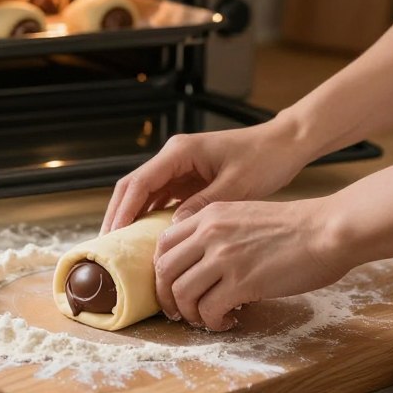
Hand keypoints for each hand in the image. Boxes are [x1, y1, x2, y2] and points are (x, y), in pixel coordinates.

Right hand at [101, 119, 308, 234]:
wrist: (285, 144)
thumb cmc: (265, 159)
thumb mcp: (236, 185)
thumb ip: (204, 205)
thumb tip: (175, 229)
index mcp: (180, 152)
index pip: (140, 182)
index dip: (124, 210)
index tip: (113, 236)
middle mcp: (174, 157)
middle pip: (134, 187)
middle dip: (118, 215)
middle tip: (107, 246)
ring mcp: (179, 167)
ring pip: (144, 194)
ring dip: (132, 217)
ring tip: (122, 248)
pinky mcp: (189, 178)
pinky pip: (162, 198)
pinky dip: (151, 217)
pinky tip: (148, 238)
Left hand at [153, 197, 351, 330]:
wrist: (327, 230)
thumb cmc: (294, 227)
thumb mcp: (243, 215)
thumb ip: (216, 232)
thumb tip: (197, 263)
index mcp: (208, 216)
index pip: (163, 243)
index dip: (161, 270)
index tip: (170, 286)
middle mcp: (210, 233)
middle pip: (165, 271)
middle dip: (167, 297)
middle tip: (179, 312)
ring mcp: (224, 257)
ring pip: (182, 293)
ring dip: (189, 314)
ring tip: (206, 319)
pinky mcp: (243, 282)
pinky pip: (209, 309)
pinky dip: (213, 321)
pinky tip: (227, 321)